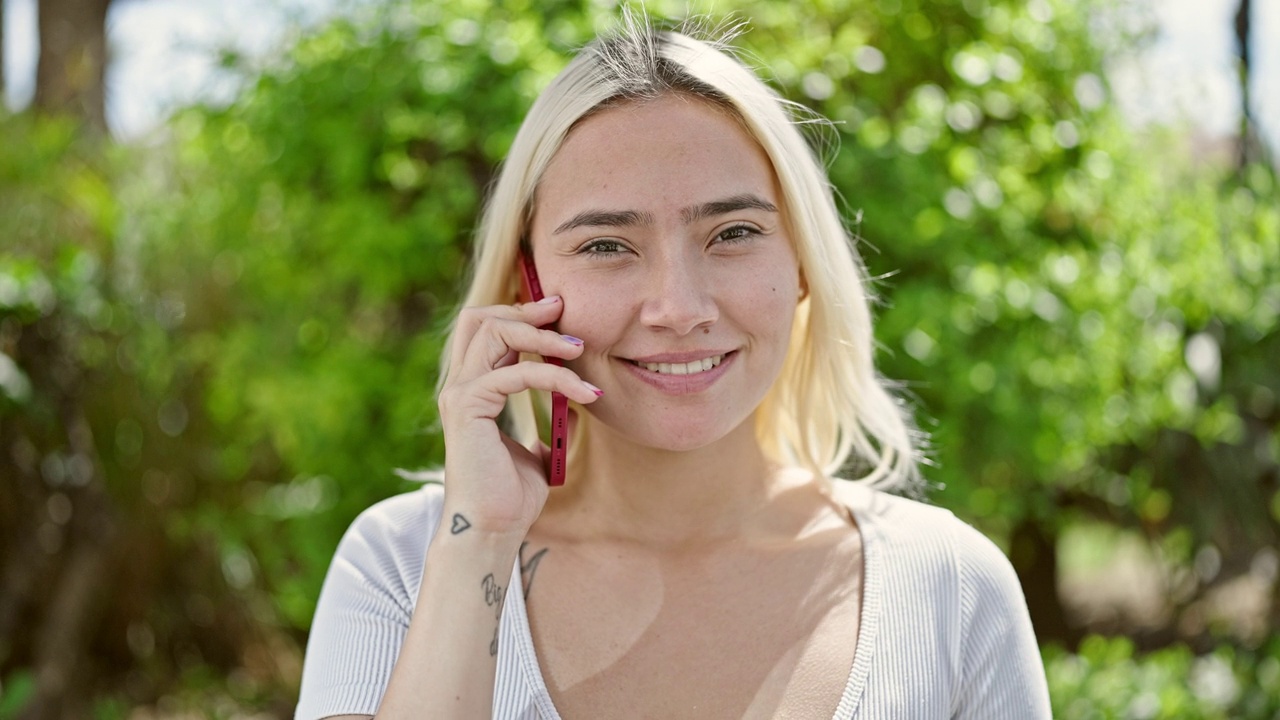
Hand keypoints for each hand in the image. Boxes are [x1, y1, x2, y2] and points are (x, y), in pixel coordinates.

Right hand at [437, 296, 599, 536]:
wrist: (493, 529)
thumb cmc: (511, 497)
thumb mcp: (538, 454)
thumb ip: (550, 427)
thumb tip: (576, 411)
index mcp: (473, 391)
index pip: (487, 330)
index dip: (521, 315)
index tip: (559, 314)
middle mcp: (460, 386)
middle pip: (482, 318)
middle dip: (526, 308)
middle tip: (563, 309)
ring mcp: (460, 394)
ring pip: (495, 333)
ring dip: (543, 336)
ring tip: (579, 348)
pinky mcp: (468, 408)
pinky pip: (515, 374)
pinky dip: (554, 377)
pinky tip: (584, 393)